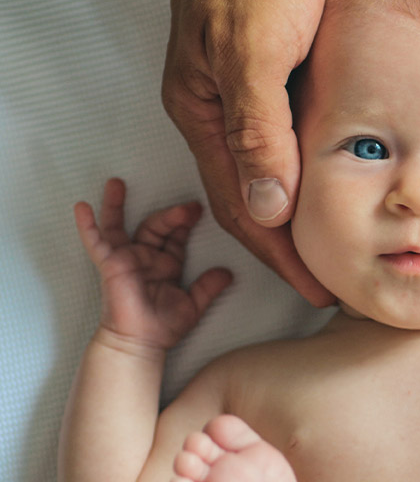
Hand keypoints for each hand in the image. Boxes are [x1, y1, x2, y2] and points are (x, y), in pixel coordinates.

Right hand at [74, 178, 231, 349]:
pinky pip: (95, 242)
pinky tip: (81, 207)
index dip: (186, 222)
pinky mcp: (109, 265)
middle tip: (189, 206)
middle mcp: (146, 257)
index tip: (199, 210)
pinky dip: (88, 226)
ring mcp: (126, 259)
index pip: (176, 236)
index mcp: (167, 263)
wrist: (141, 344)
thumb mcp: (194, 304)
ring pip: (121, 226)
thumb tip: (229, 273)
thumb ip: (210, 287)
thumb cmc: (163, 327)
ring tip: (117, 182)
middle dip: (172, 215)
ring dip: (118, 204)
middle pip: (156, 226)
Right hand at [158, 0, 334, 305]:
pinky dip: (303, 163)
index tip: (318, 287)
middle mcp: (216, 107)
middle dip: (287, 243)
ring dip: (295, 208)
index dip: (280, 253)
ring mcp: (237, 86)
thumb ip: (258, 129)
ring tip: (333, 240)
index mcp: (206, 112)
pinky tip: (330, 172)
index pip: (243, 206)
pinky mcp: (263, 64)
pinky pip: (280, 132)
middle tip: (329, 279)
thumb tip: (266, 205)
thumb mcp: (257, 49)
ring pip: (265, 166)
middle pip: (250, 195)